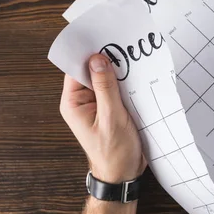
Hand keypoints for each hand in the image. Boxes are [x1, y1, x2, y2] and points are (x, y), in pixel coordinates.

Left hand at [60, 54, 145, 182]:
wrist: (124, 174)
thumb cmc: (114, 151)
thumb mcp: (112, 117)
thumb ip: (105, 88)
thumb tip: (98, 59)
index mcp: (74, 103)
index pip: (77, 70)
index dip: (89, 54)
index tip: (104, 39)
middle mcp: (83, 102)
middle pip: (92, 72)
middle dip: (108, 61)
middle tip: (126, 47)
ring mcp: (98, 104)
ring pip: (107, 79)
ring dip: (120, 72)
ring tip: (135, 61)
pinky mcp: (111, 108)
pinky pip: (117, 89)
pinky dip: (127, 83)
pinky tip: (139, 77)